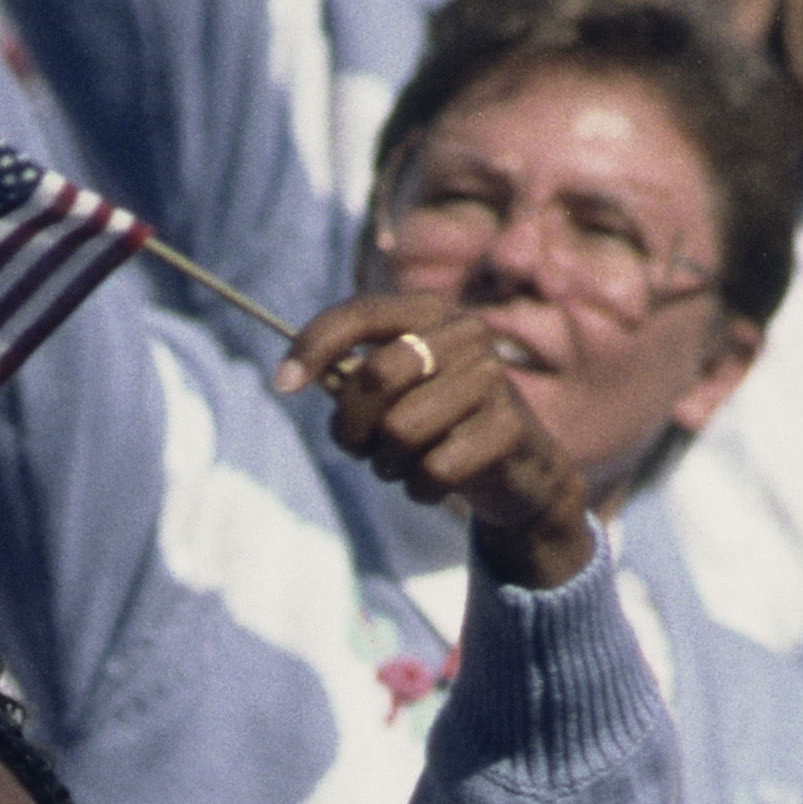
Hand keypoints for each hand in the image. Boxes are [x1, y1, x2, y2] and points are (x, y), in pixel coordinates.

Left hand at [283, 290, 593, 589]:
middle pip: (374, 377)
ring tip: (405, 466)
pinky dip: (420, 490)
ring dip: (387, 465)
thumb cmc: (441, 428)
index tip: (282, 384)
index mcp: (431, 313)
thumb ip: (352, 380)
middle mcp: (465, 335)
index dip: (313, 345)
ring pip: (400, 431)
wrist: (520, 474)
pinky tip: (435, 484)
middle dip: (351, 426)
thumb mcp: (396, 395)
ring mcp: (492, 379)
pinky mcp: (508, 429)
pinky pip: (433, 470)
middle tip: (360, 449)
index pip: (360, 314)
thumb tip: (293, 376)